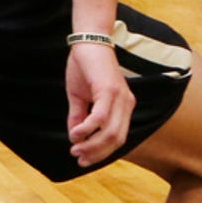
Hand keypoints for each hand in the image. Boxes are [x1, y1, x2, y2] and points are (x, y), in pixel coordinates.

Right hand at [64, 38, 131, 165]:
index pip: (117, 138)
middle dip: (97, 153)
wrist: (87, 42)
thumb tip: (75, 136)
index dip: (101, 153)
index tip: (84, 160)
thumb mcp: (79, 96)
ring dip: (92, 145)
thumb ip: (79, 116)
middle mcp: (126, 105)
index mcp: (123, 107)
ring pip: (110, 132)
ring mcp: (120, 98)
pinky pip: (101, 117)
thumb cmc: (84, 67)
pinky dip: (88, 128)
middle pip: (116, 140)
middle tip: (78, 157)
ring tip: (75, 148)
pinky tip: (76, 133)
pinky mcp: (109, 90)